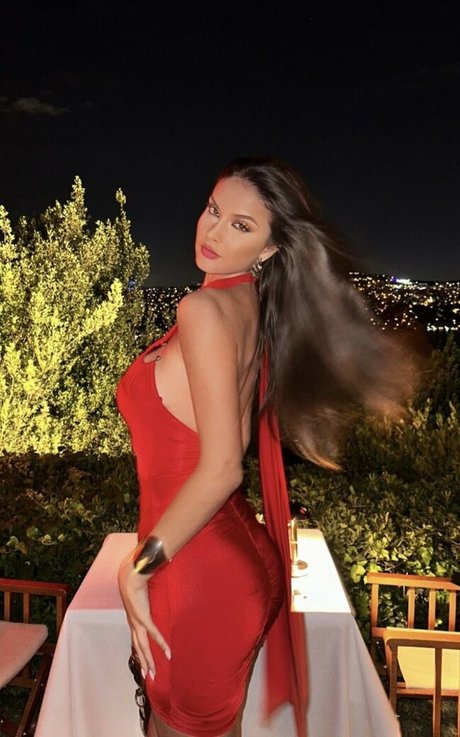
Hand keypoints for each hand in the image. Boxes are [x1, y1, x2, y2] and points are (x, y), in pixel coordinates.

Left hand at [117, 551, 170, 678]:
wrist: (130, 574)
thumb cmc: (134, 581)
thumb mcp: (140, 594)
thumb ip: (145, 597)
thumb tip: (150, 595)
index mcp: (132, 619)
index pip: (136, 640)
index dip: (140, 652)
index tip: (144, 663)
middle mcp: (133, 623)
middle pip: (138, 648)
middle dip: (143, 662)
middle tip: (148, 676)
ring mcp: (137, 622)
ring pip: (143, 646)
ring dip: (149, 660)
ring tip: (154, 672)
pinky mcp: (143, 617)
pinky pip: (153, 633)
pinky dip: (161, 643)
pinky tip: (168, 652)